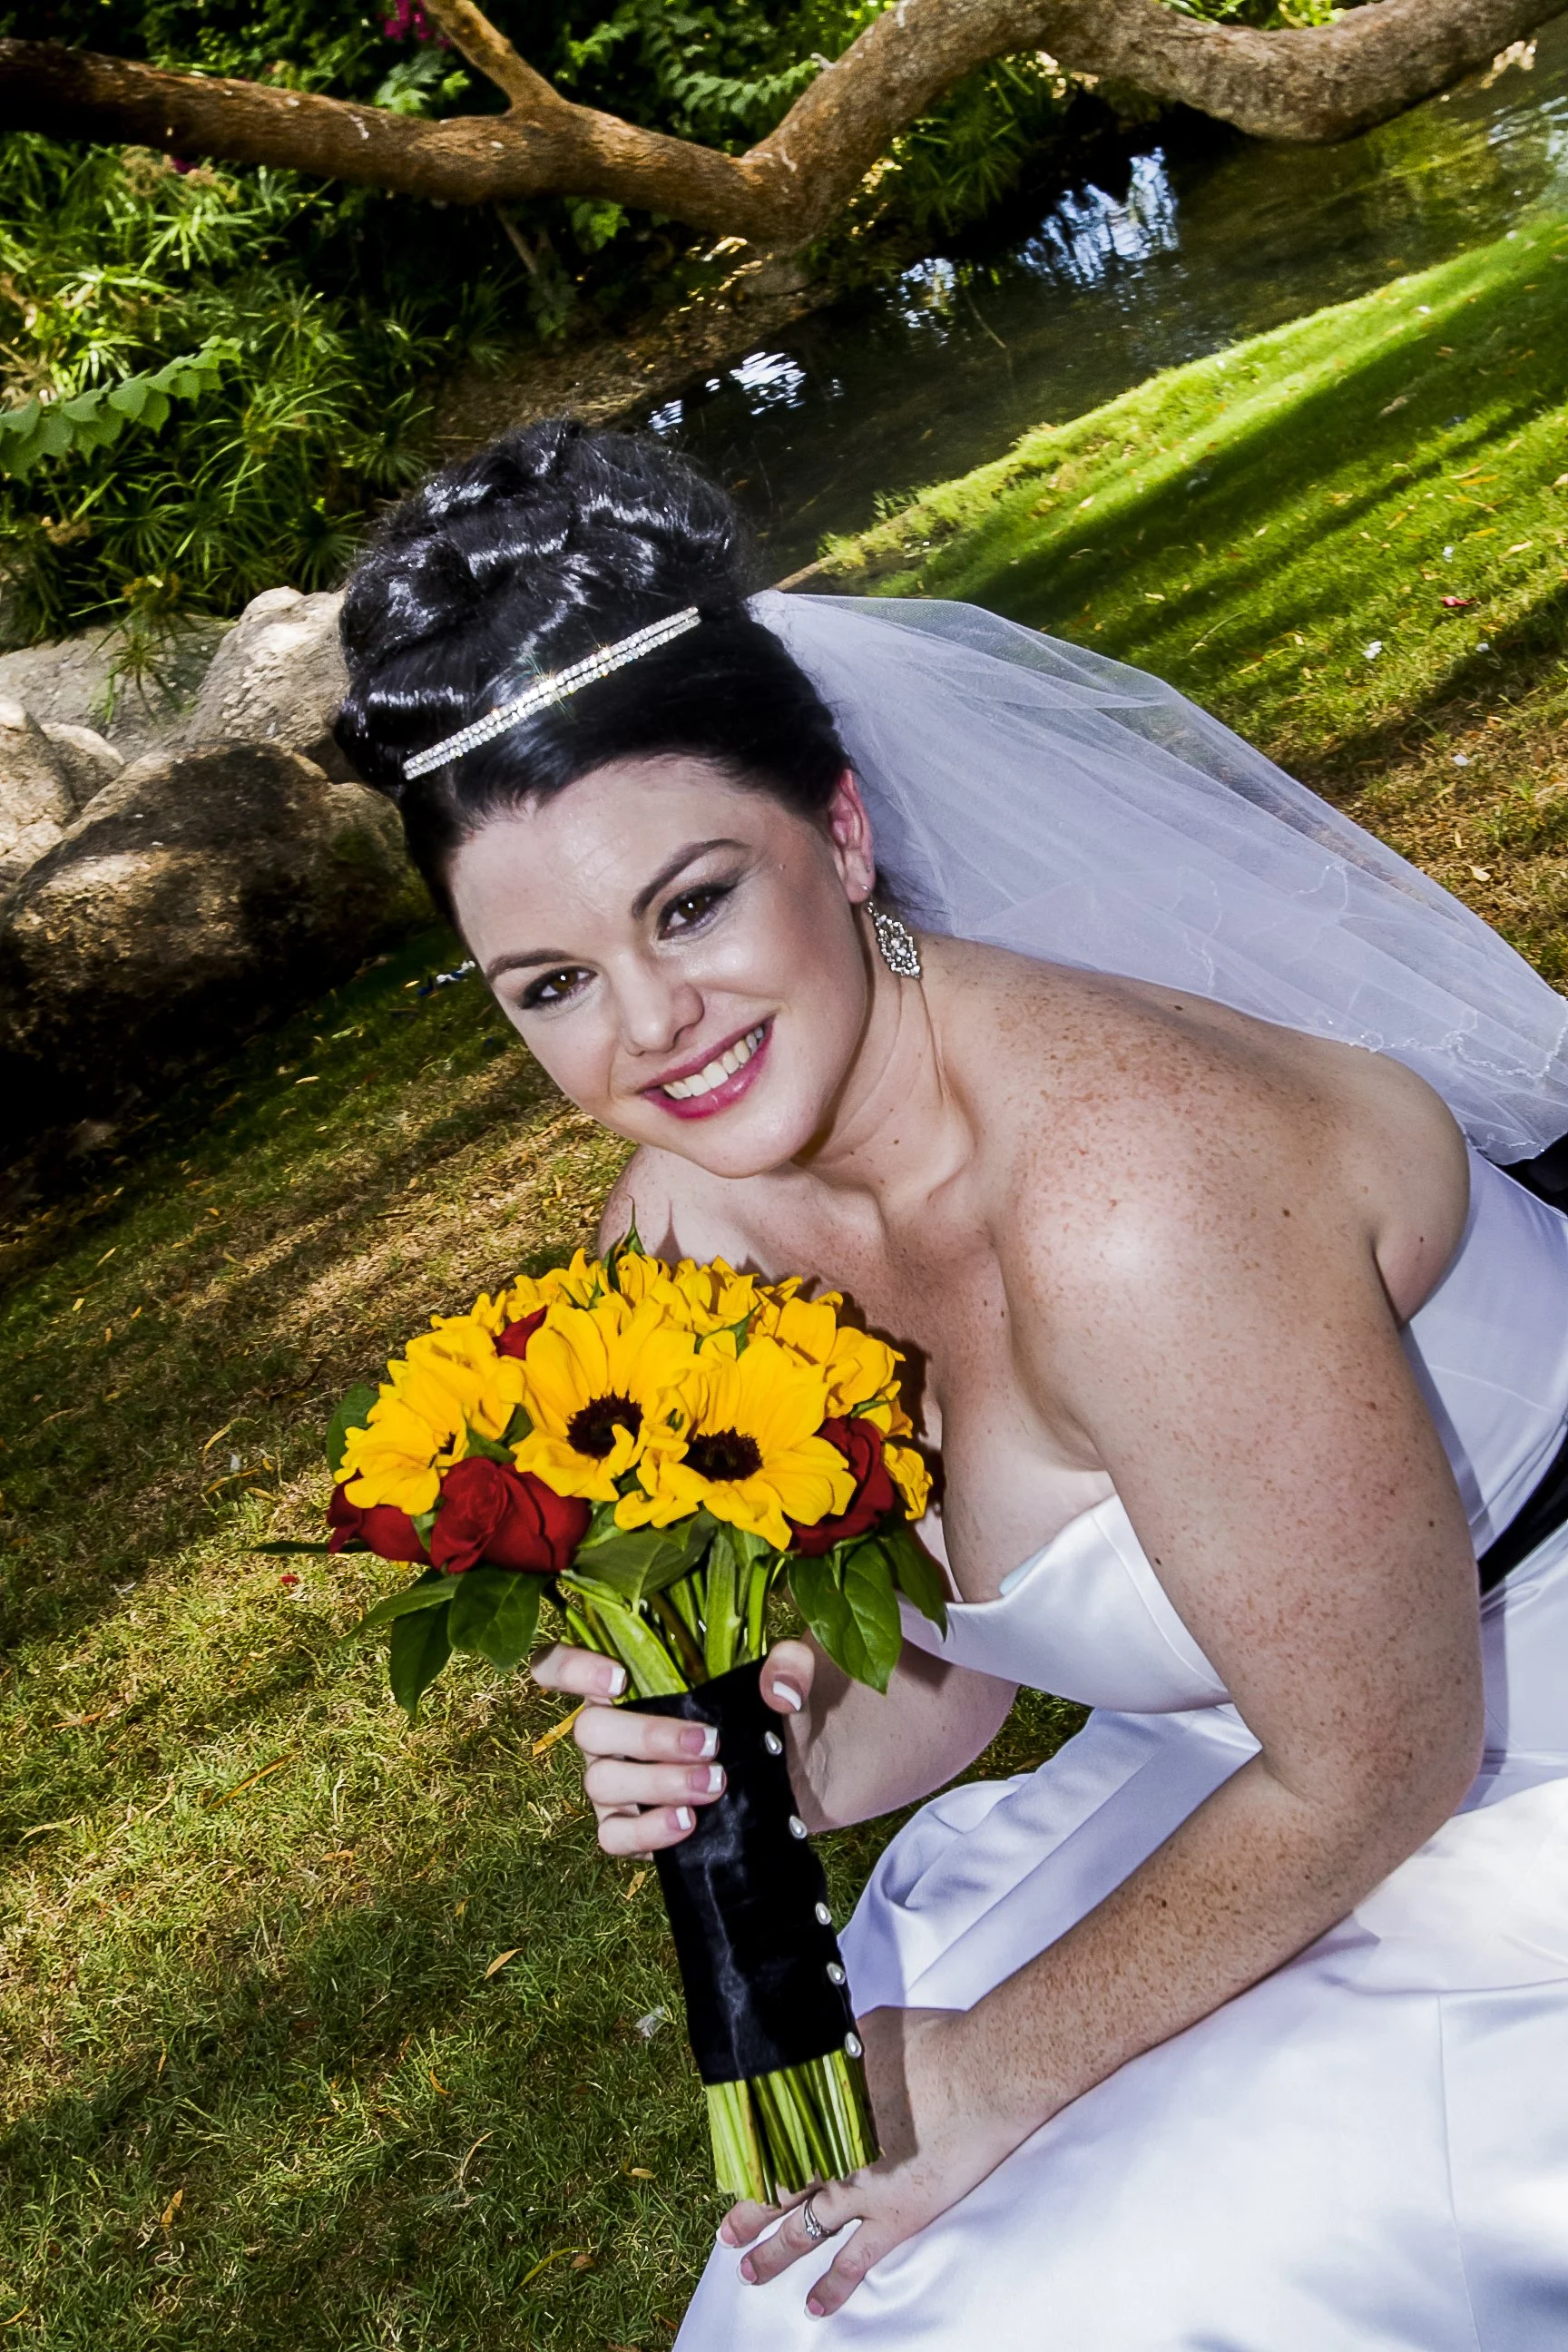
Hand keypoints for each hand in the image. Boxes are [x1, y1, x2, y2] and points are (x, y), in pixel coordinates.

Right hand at [530, 1637, 816, 1856]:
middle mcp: (613, 1730)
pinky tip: (688, 1822)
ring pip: (601, 1783)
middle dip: (647, 1738)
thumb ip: (792, 1663)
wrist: (812, 1773)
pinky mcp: (639, 1827)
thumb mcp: (800, 1673)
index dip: (569, 1668)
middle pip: (590, 1730)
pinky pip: (614, 1835)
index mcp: (632, 1679)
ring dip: (657, 1782)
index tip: (618, 1679)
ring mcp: (619, 1781)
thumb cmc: (784, 1709)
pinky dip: (647, 1831)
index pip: (561, 1666)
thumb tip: (777, 1690)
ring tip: (714, 1785)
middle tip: (708, 1744)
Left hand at [719, 2005, 1022, 2317]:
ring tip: (750, 2272)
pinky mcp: (893, 2217)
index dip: (751, 2159)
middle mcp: (828, 2154)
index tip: (737, 2173)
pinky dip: (833, 2286)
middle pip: (777, 2188)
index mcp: (819, 2107)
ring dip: (774, 2253)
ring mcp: (858, 2190)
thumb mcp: (869, 2032)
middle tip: (730, 2233)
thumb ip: (841, 2053)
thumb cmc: (931, 2042)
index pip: (770, 2140)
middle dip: (751, 2212)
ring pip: (803, 2230)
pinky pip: (855, 2261)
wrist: (977, 2074)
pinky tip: (814, 2304)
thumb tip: (831, 2053)